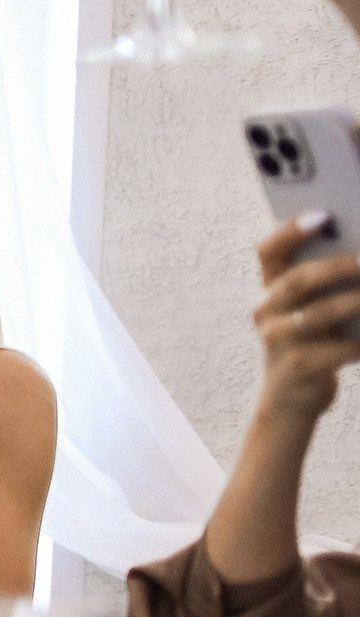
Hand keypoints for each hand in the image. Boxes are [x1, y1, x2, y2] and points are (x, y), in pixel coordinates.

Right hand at [249, 216, 359, 422]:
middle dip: (340, 266)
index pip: (267, 251)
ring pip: (320, 314)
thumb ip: (326, 285)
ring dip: (359, 301)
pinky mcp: (298, 368)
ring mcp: (278, 341)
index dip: (290, 231)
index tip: (323, 215)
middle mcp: (266, 312)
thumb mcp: (308, 311)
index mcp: (270, 291)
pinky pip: (339, 349)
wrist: (290, 401)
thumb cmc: (311, 345)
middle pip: (299, 279)